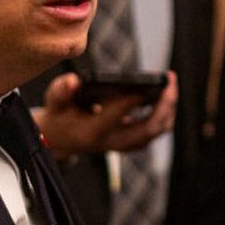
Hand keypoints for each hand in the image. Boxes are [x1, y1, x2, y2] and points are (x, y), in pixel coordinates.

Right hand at [33, 71, 178, 159]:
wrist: (62, 139)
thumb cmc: (61, 115)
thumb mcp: (54, 102)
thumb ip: (61, 91)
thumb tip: (74, 81)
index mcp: (91, 132)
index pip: (115, 116)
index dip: (131, 100)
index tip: (144, 83)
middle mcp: (112, 141)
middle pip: (147, 129)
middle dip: (164, 105)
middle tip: (169, 81)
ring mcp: (124, 144)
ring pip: (156, 131)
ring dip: (168, 108)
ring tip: (170, 81)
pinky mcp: (132, 141)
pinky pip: (156, 129)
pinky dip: (165, 112)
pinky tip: (166, 91)